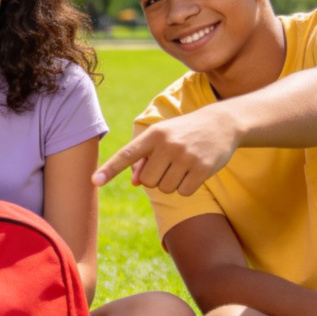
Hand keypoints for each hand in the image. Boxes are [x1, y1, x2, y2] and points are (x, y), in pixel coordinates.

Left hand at [93, 106, 238, 194]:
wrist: (222, 123)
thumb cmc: (183, 133)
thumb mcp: (162, 138)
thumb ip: (145, 160)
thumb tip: (136, 183)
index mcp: (153, 134)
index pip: (126, 155)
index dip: (109, 169)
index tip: (94, 181)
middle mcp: (167, 144)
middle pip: (148, 182)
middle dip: (156, 178)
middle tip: (170, 163)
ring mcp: (185, 156)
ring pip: (165, 189)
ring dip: (172, 182)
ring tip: (183, 164)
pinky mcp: (202, 169)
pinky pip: (183, 192)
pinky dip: (187, 187)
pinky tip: (195, 170)